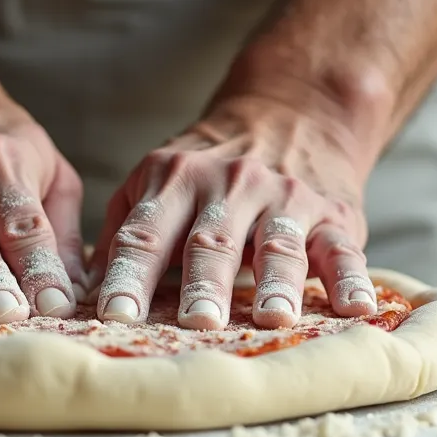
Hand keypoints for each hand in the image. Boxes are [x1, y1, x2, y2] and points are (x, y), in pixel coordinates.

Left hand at [90, 95, 378, 329]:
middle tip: (197, 323)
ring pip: (278, 244)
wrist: (293, 113)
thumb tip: (81, 293)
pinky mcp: (333, 214)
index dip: (129, 275)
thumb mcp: (157, 180)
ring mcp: (284, 198)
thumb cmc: (208, 169)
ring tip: (271, 319)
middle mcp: (229, 185)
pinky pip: (342, 251)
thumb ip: (122, 231)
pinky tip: (355, 309)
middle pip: (211, 241)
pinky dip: (351, 280)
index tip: (113, 316)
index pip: (145, 233)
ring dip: (275, 283)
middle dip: (204, 284)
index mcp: (174, 180)